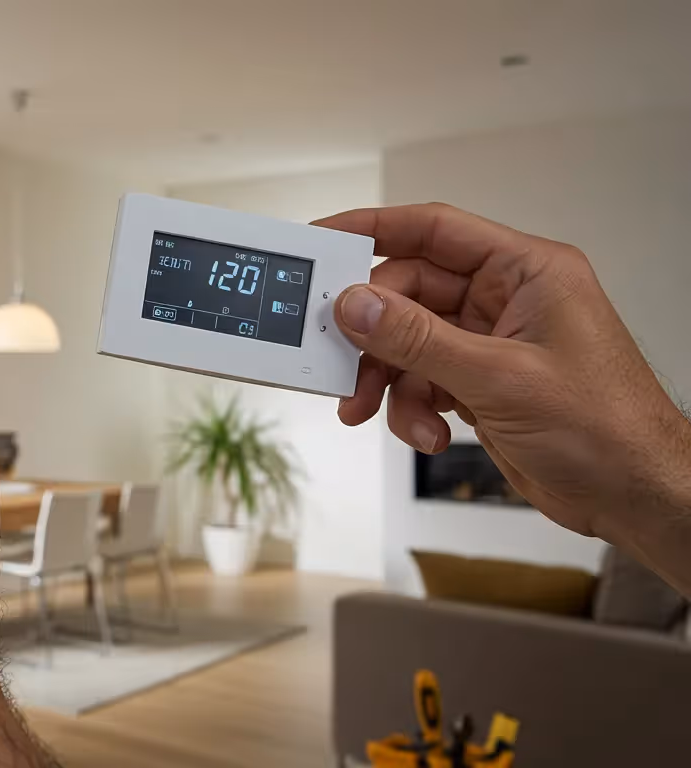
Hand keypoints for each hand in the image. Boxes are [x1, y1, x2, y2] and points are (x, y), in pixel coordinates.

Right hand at [315, 204, 690, 591]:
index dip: (373, 230)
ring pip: (409, 343)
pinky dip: (411, 408)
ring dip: (389, 380)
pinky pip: (422, 380)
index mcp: (527, 272)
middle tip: (342, 362)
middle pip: (409, 294)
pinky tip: (427, 432)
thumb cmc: (607, 429)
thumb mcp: (498, 379)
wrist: (634, 496)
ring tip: (375, 410)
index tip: (323, 241)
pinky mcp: (482, 383)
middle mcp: (508, 300)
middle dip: (373, 335)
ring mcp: (493, 343)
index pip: (435, 230)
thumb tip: (357, 305)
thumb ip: (418, 339)